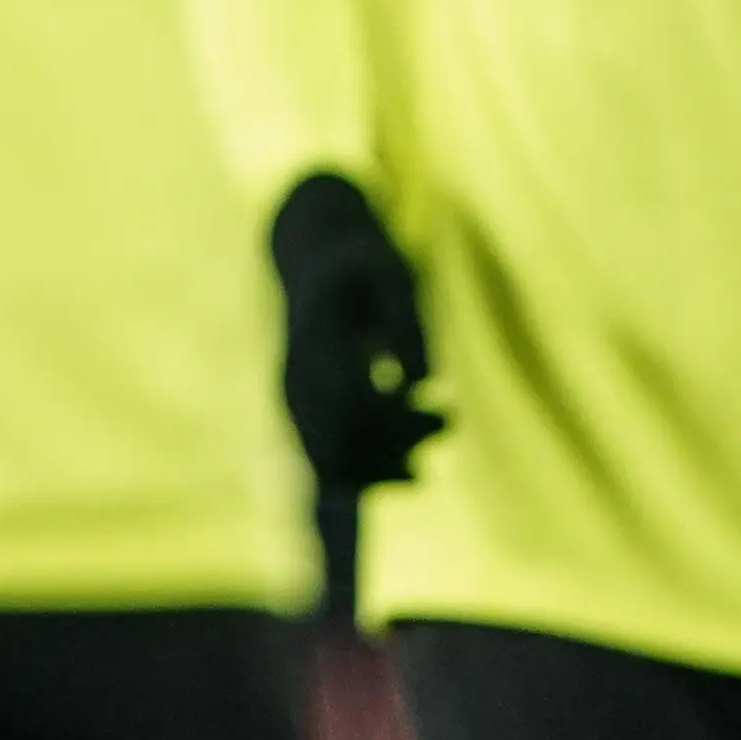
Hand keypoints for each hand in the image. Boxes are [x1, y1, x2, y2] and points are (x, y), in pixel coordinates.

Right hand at [269, 173, 446, 493]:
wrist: (314, 262)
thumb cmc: (363, 266)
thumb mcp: (393, 275)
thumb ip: (408, 322)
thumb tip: (424, 379)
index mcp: (315, 338)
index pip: (351, 401)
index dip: (400, 422)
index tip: (447, 410)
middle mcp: (295, 376)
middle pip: (339, 438)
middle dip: (397, 446)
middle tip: (448, 418)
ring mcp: (292, 400)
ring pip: (328, 461)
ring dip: (382, 469)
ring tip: (429, 458)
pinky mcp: (301, 415)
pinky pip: (324, 463)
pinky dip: (363, 477)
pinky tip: (407, 473)